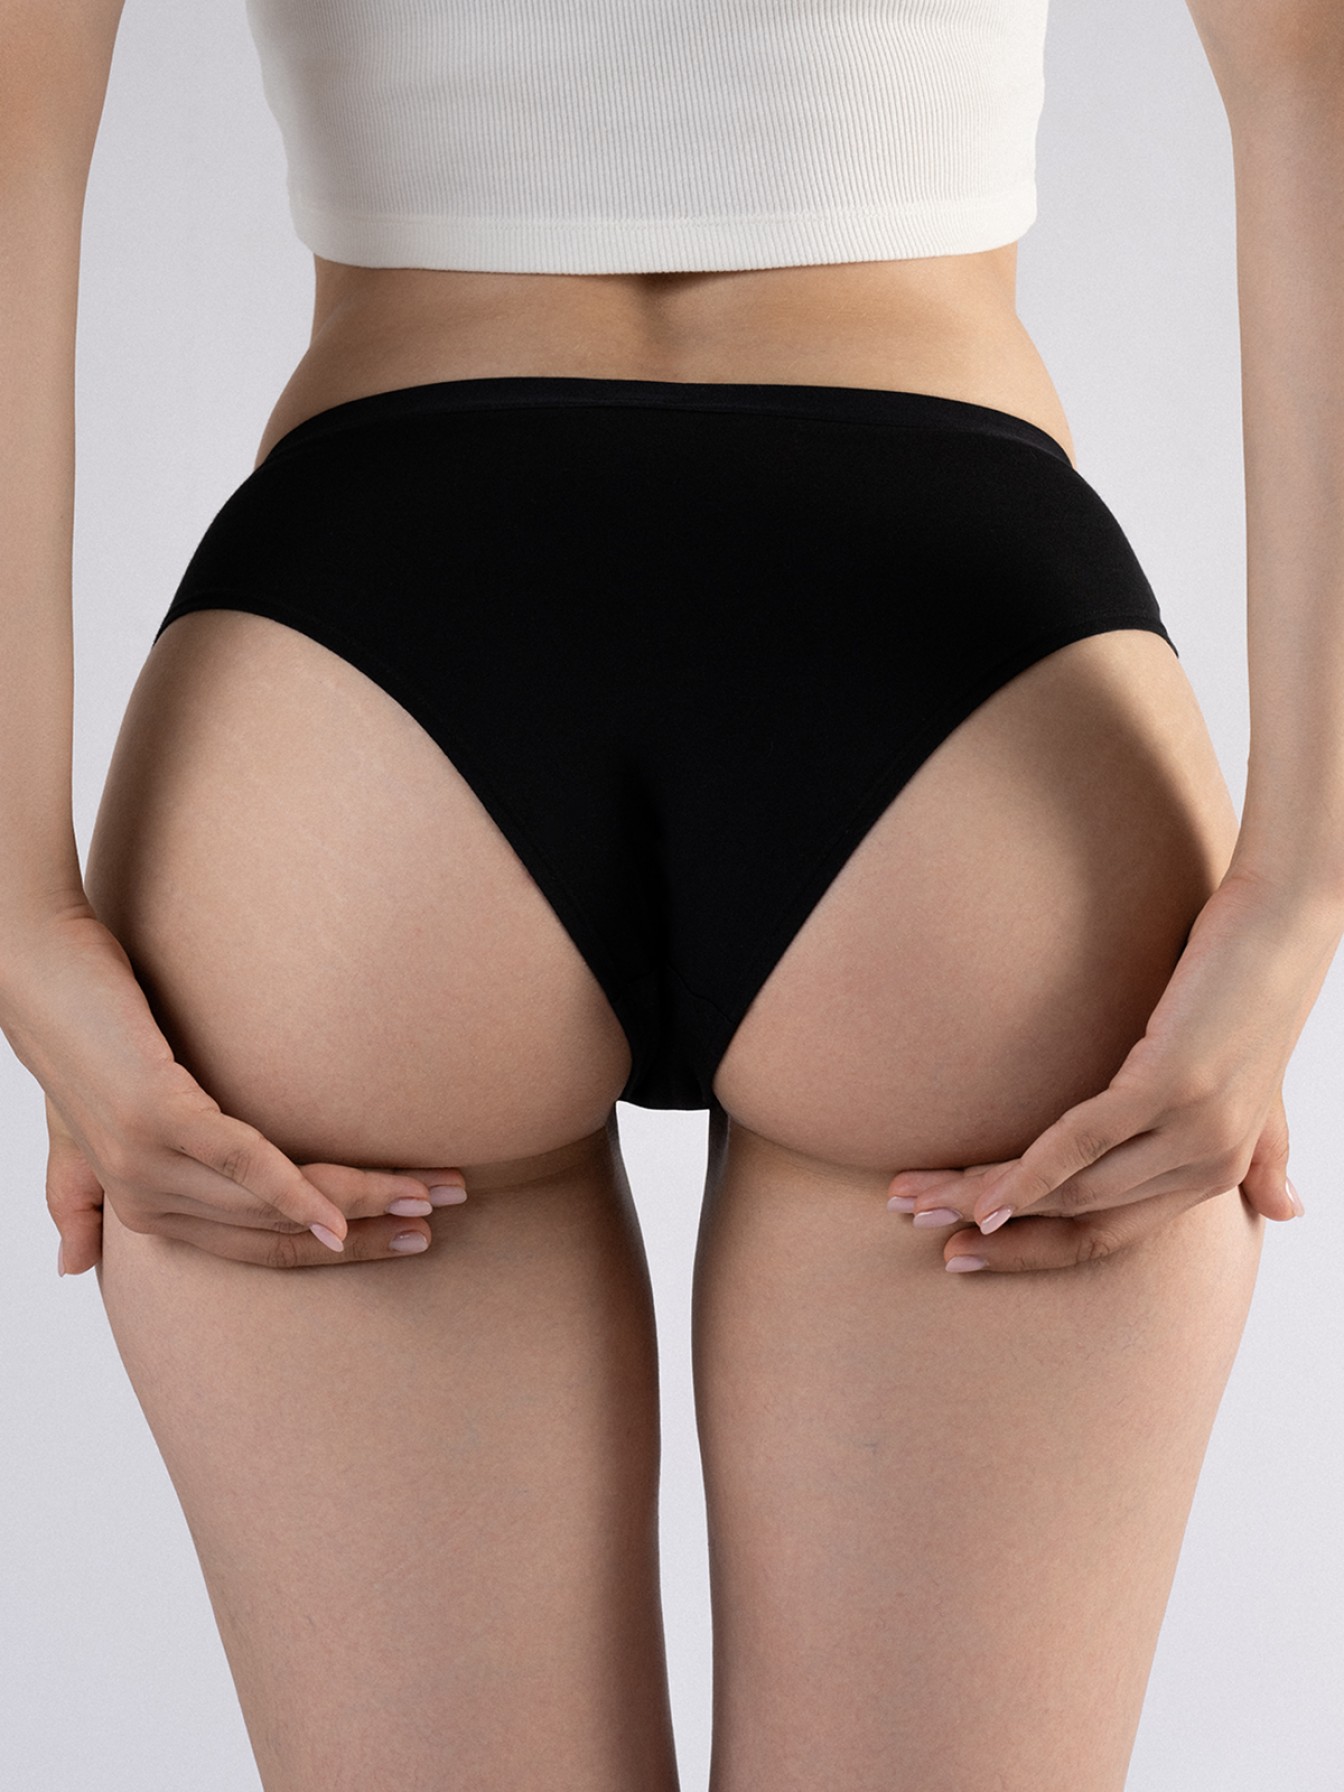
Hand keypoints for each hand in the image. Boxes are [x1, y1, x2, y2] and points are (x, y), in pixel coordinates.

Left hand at [1, 905, 466, 1273]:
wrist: (34, 972)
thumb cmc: (71, 1036)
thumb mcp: (70, 1132)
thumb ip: (74, 1196)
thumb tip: (66, 1270)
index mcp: (143, 1210)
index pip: (262, 1248)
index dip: (341, 1252)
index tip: (408, 1239)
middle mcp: (146, 1200)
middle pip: (281, 1234)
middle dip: (372, 1230)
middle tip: (441, 1218)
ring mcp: (149, 1163)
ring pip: (276, 1202)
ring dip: (364, 1199)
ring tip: (433, 1189)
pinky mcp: (158, 1117)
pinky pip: (245, 1162)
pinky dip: (298, 1190)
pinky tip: (345, 1209)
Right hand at [885, 867, 1338, 1272]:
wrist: (1287, 921)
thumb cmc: (1259, 989)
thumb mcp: (1262, 1087)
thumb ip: (1265, 1148)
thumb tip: (1293, 1213)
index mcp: (1217, 1174)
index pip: (1106, 1236)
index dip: (1030, 1252)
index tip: (966, 1250)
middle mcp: (1207, 1166)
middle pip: (1077, 1221)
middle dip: (987, 1229)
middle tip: (915, 1217)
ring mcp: (1192, 1131)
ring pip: (1070, 1189)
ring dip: (983, 1195)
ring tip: (916, 1190)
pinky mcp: (1172, 1087)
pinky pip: (1083, 1141)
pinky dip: (1029, 1170)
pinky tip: (984, 1191)